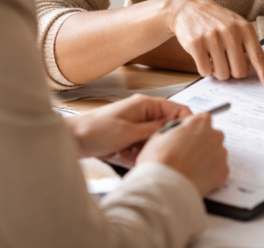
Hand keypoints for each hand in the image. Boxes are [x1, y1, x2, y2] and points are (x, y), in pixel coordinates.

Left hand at [69, 94, 190, 158]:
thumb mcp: (130, 132)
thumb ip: (155, 130)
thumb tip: (179, 127)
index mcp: (146, 105)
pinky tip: (126, 158)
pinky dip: (139, 155)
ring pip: (156, 141)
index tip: (190, 139)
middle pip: (168, 127)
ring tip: (135, 154)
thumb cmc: (96, 130)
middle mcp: (144, 114)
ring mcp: (137, 127)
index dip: (186, 123)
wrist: (72, 140)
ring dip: (149, 150)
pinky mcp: (130, 139)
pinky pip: (144, 148)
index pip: (177, 109)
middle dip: (165, 141)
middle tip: (157, 152)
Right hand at [138, 112, 228, 196]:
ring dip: (207, 159)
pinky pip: (218, 170)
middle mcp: (215, 135)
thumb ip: (173, 131)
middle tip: (187, 155)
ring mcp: (221, 154)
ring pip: (216, 153)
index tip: (186, 137)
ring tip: (190, 169)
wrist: (165, 187)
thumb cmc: (159, 161)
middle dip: (202, 143)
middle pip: (211, 136)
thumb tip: (176, 133)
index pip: (202, 119)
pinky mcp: (224, 171)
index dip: (193, 129)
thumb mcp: (158, 137)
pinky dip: (210, 174)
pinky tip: (196, 178)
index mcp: (200, 122)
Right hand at [166, 0, 263, 93]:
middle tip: (225, 61)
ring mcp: (213, 38)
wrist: (187, 8)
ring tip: (213, 57)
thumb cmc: (215, 21)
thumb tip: (255, 72)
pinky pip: (205, 72)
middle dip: (233, 72)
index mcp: (245, 29)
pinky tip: (203, 56)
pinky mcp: (196, 44)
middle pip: (239, 72)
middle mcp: (230, 32)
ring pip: (222, 74)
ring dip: (218, 72)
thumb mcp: (236, 26)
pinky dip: (205, 69)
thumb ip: (246, 45)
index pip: (259, 57)